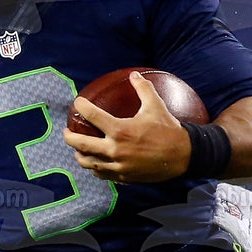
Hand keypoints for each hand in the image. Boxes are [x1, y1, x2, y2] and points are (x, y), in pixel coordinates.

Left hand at [65, 71, 193, 183]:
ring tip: (78, 150)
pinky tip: (95, 162)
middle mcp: (115, 149)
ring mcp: (118, 165)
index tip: (77, 103)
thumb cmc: (169, 129)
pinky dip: (95, 167)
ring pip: (88, 163)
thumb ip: (143, 89)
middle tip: (67, 131)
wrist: (184, 156)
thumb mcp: (156, 106)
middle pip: (81, 144)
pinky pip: (102, 173)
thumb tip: (133, 75)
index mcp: (120, 130)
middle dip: (69, 137)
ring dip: (80, 155)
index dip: (81, 107)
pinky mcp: (123, 177)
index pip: (92, 116)